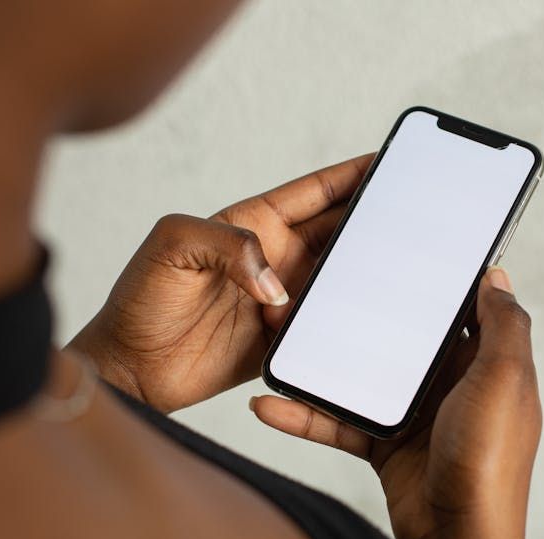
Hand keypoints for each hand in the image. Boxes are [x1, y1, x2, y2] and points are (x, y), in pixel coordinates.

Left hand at [70, 154, 372, 412]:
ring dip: (365, 273)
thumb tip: (277, 285)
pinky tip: (370, 318)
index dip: (353, 175)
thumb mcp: (173, 247)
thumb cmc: (140, 302)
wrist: (132, 370)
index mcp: (253, 223)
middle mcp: (274, 257)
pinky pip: (325, 324)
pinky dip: (348, 321)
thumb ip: (227, 245)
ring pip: (339, 278)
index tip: (389, 162)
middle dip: (373, 221)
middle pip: (338, 231)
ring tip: (400, 268)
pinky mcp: (285, 338)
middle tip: (412, 217)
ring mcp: (283, 298)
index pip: (316, 192)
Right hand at [249, 267, 541, 538]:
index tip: (400, 254)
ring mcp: (419, 416)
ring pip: (366, 379)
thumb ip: (504, 326)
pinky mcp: (388, 446)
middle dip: (367, 317)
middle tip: (325, 291)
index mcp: (487, 364)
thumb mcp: (505, 379)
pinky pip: (343, 422)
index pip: (462, 313)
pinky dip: (308, 416)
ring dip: (325, 367)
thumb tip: (498, 277)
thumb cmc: (489, 459)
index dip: (436, 284)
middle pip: (406, 340)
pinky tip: (269, 406)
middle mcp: (454, 386)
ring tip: (283, 342)